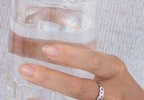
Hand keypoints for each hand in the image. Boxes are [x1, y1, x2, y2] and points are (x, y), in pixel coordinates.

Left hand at [19, 44, 143, 99]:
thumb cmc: (118, 84)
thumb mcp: (110, 69)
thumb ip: (87, 60)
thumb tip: (44, 48)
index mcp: (114, 71)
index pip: (94, 61)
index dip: (71, 56)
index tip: (47, 49)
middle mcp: (111, 92)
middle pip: (80, 89)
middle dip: (51, 80)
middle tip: (25, 69)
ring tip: (26, 95)